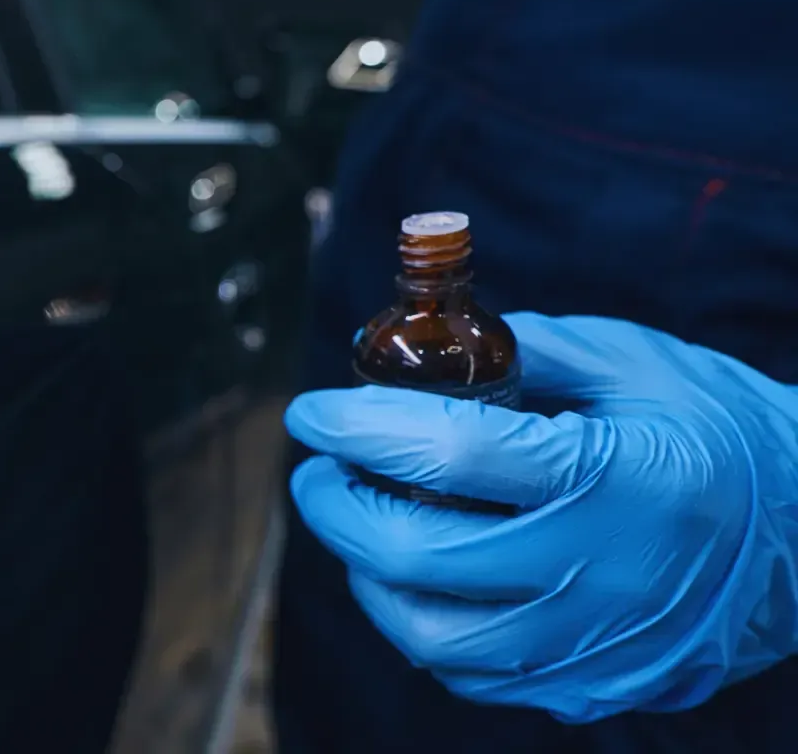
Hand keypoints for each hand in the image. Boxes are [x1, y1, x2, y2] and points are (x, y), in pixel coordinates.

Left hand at [285, 312, 797, 722]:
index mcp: (612, 477)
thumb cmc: (719, 433)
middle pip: (416, 557)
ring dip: (369, 576)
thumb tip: (417, 345)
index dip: (360, 427)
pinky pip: (472, 674)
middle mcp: (601, 573)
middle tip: (318, 470)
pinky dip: (423, 625)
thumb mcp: (633, 364)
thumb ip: (523, 351)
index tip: (312, 410)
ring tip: (361, 522)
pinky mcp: (592, 686)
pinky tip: (416, 577)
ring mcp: (595, 645)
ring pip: (429, 636)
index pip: (448, 452)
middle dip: (339, 508)